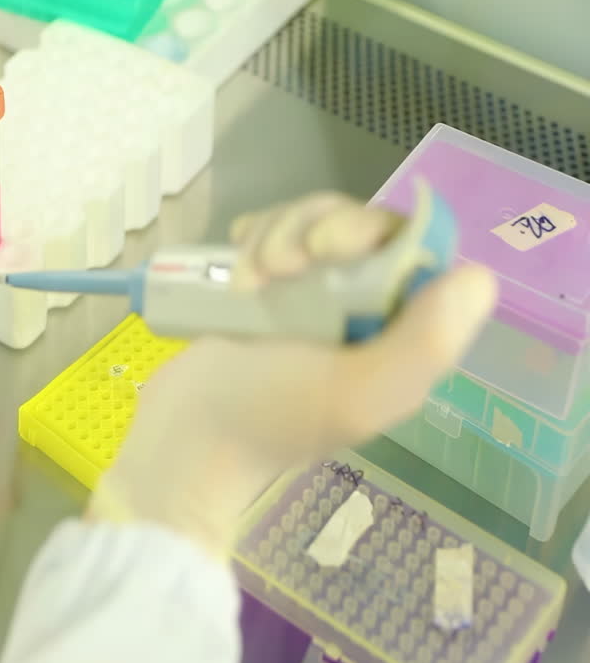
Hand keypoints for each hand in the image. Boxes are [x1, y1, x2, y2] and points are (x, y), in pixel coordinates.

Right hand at [89, 192, 497, 556]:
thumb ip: (424, 343)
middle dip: (310, 229)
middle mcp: (362, 308)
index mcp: (398, 332)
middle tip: (277, 268)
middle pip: (356, 225)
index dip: (372, 230)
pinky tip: (235, 267)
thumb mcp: (357, 394)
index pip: (410, 246)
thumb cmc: (268, 420)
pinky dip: (251, 237)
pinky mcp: (262, 289)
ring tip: (246, 281)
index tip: (329, 248)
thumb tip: (479, 276)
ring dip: (274, 235)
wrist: (184, 440)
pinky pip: (269, 233)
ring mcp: (309, 296)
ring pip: (308, 222)